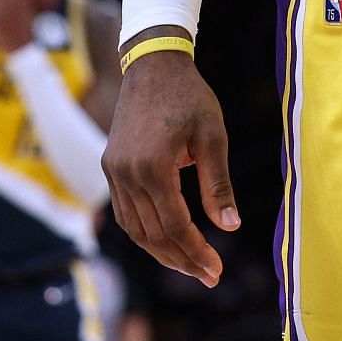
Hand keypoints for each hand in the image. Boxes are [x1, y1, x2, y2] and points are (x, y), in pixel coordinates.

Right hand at [103, 40, 238, 287]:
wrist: (153, 64)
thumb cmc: (189, 97)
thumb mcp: (212, 137)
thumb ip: (218, 184)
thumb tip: (231, 227)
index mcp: (153, 166)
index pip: (174, 225)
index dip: (196, 251)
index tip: (216, 270)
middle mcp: (126, 174)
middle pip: (152, 234)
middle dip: (181, 260)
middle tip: (208, 276)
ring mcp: (114, 171)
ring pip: (134, 228)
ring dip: (161, 252)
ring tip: (189, 265)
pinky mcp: (110, 166)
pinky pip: (124, 212)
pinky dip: (144, 231)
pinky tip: (165, 240)